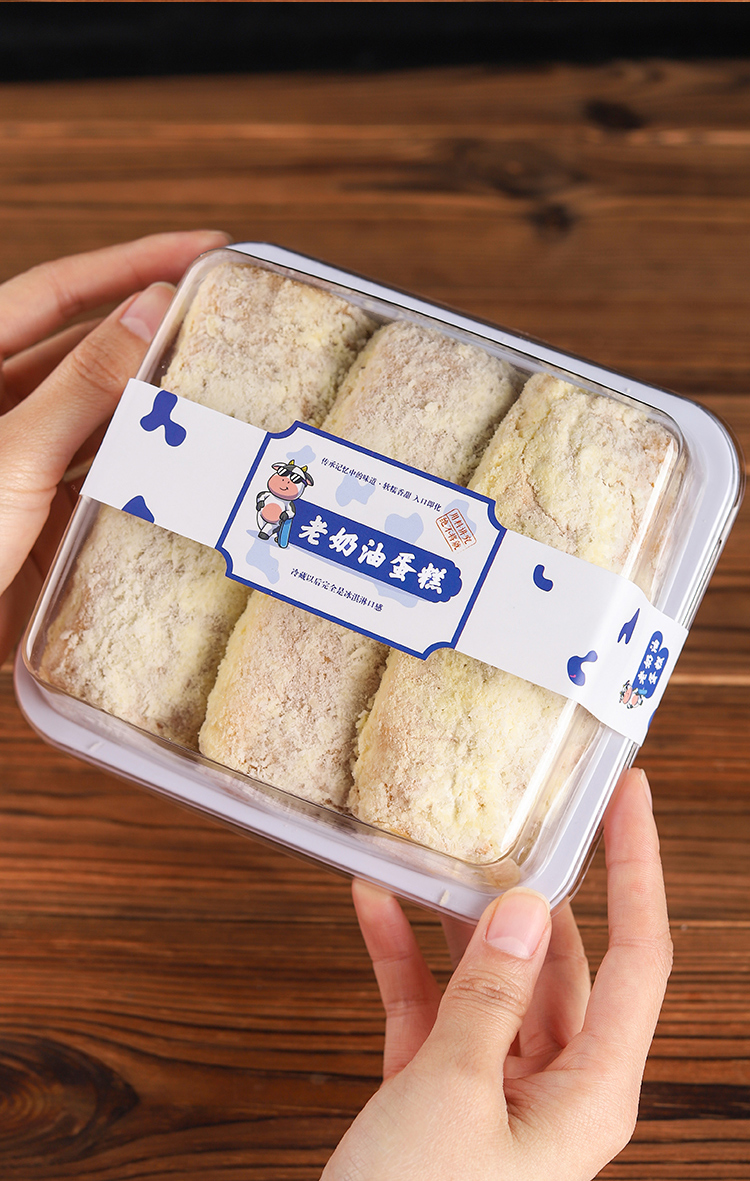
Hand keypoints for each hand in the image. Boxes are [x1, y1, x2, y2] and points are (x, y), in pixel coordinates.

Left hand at [0, 230, 230, 664]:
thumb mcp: (12, 453)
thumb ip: (81, 384)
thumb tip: (148, 310)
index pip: (59, 292)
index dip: (129, 264)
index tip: (200, 250)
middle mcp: (3, 408)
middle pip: (90, 355)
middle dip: (156, 339)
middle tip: (230, 327)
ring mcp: (27, 464)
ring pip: (106, 422)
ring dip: (158, 412)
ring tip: (227, 395)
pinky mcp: (48, 519)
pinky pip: (109, 484)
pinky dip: (148, 475)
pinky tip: (193, 468)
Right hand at [326, 768, 671, 1180]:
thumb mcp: (452, 1095)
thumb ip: (489, 995)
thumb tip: (528, 908)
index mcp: (591, 1090)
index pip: (639, 956)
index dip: (639, 868)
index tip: (629, 795)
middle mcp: (555, 1085)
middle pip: (562, 958)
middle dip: (531, 886)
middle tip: (510, 812)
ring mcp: (496, 1089)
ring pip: (491, 977)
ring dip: (456, 917)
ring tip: (431, 849)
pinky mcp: (439, 1095)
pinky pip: (433, 1010)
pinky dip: (406, 959)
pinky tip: (374, 906)